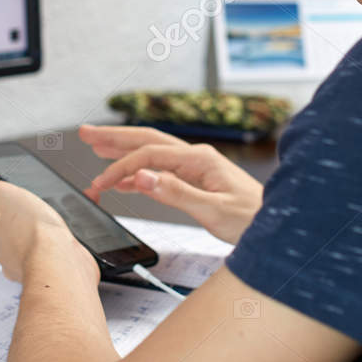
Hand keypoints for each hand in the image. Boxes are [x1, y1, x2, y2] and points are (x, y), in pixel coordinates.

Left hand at [0, 162, 98, 287]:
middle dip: (29, 227)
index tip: (20, 205)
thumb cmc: (32, 233)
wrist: (62, 262)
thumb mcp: (0, 195)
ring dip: (46, 239)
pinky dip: (62, 250)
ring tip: (55, 227)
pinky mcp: (56, 272)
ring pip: (38, 250)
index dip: (9, 213)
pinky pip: (57, 259)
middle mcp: (11, 260)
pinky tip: (67, 242)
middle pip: (18, 238)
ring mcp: (34, 268)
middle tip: (40, 215)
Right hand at [79, 123, 262, 244]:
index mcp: (200, 160)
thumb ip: (176, 194)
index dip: (121, 167)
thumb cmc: (253, 220)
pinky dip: (138, 173)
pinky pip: (161, 171)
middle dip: (114, 138)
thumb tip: (143, 177)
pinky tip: (124, 180)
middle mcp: (197, 158)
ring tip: (95, 147)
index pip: (150, 155)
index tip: (100, 183)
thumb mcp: (214, 210)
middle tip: (85, 133)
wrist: (277, 227)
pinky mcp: (196, 181)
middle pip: (147, 140)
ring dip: (123, 151)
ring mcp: (196, 168)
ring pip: (151, 153)